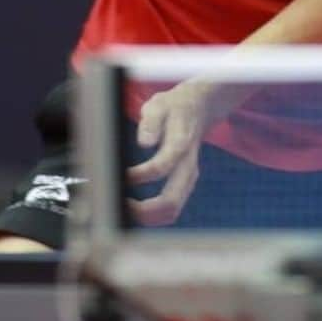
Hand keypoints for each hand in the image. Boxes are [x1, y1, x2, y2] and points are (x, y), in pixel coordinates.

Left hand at [125, 80, 220, 226]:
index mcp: (181, 143)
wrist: (199, 107)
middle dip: (145, 211)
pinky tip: (136, 209)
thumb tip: (144, 143)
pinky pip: (172, 207)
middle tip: (122, 207)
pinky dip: (154, 214)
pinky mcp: (185, 183)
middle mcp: (188, 164)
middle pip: (172, 200)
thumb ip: (151, 121)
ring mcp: (189, 176)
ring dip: (149, 217)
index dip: (139, 175)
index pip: (162, 166)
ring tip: (126, 211)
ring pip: (173, 209)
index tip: (122, 175)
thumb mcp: (160, 104)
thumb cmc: (174, 107)